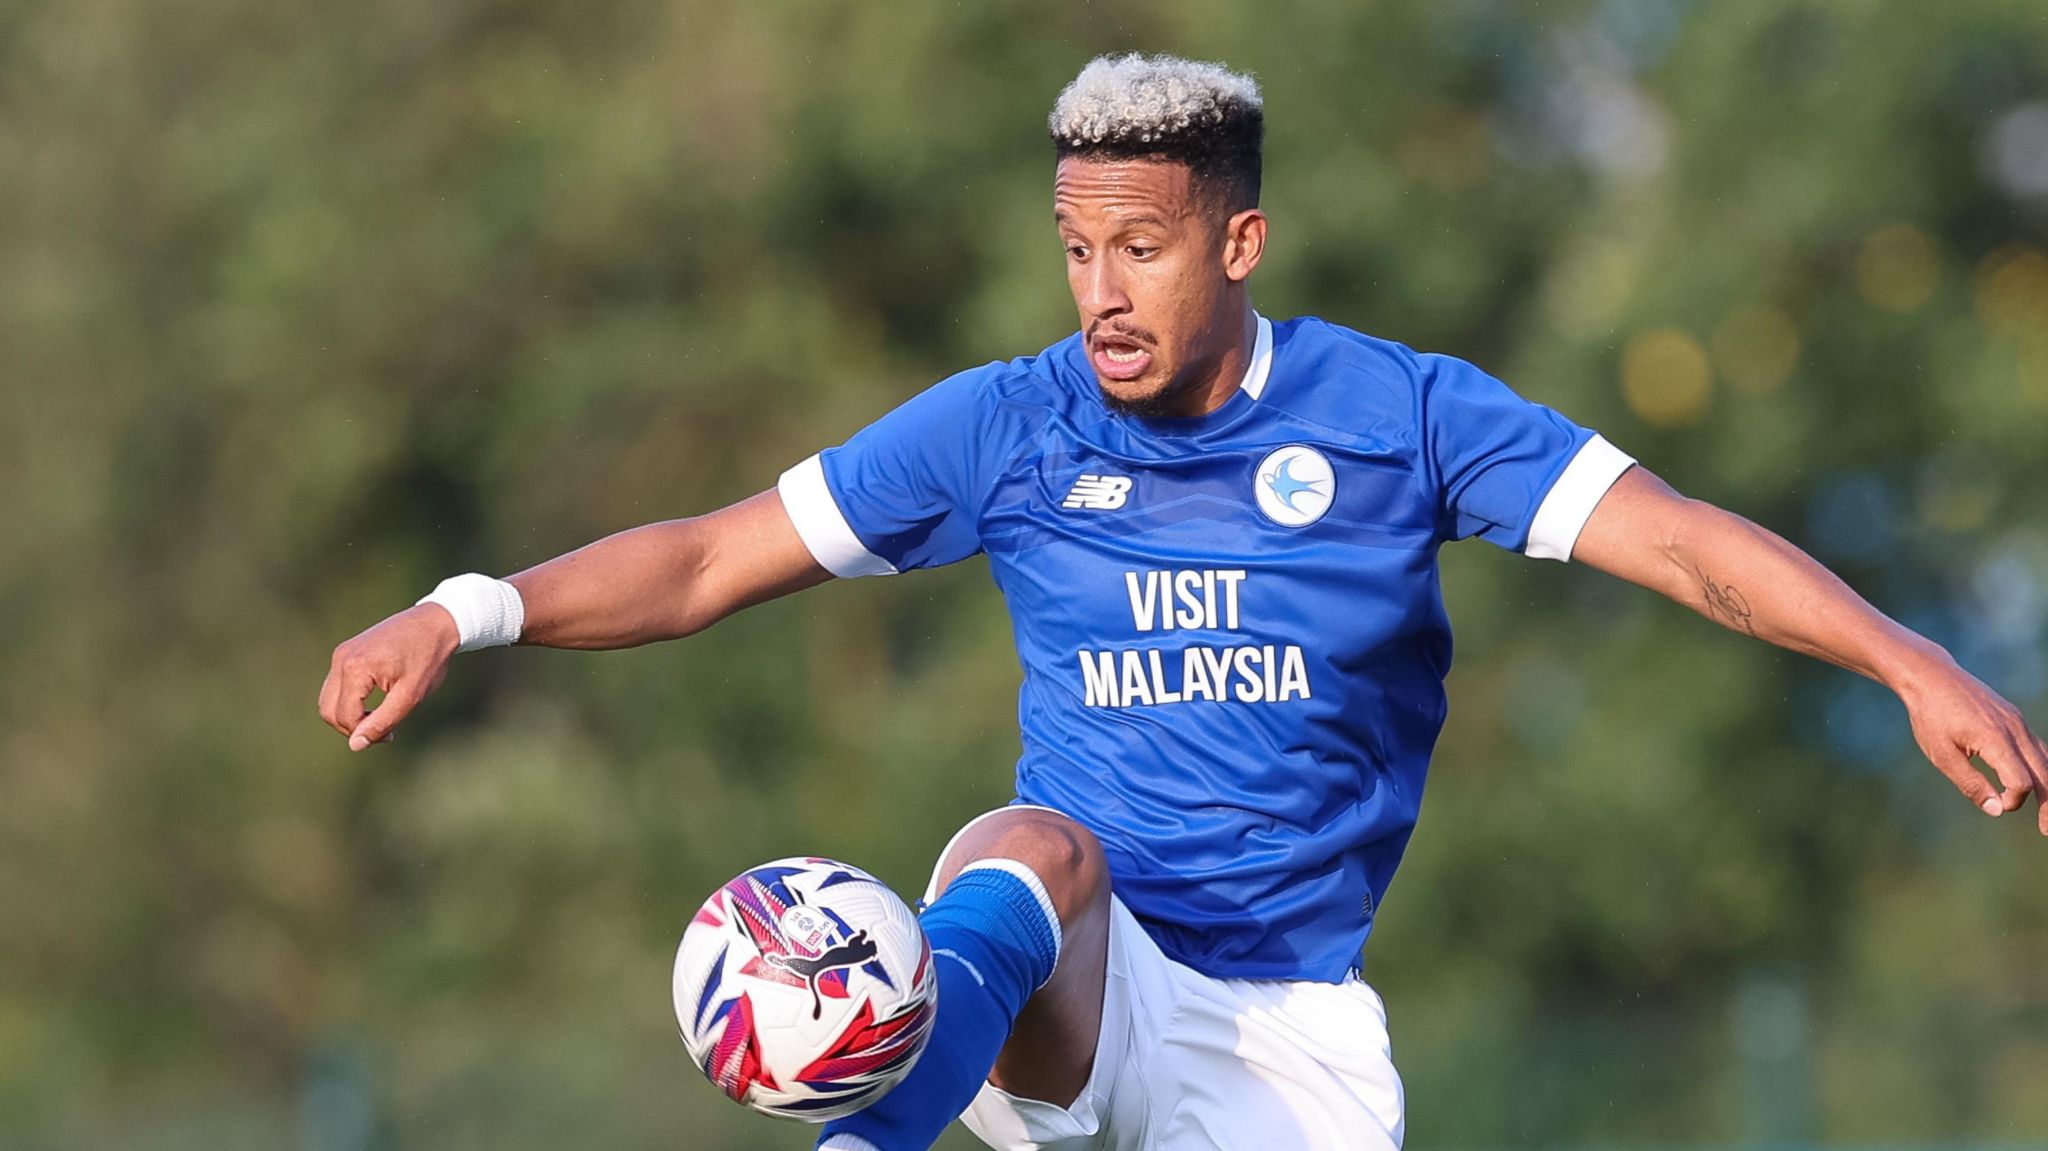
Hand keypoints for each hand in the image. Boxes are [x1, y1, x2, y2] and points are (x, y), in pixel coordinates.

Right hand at [318, 604, 460, 750]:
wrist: (435, 622)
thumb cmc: (428, 658)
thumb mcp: (410, 696)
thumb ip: (381, 722)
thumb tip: (355, 745)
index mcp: (355, 669)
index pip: (345, 717)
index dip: (364, 734)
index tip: (391, 735)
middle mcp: (341, 659)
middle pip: (329, 711)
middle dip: (352, 727)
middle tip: (383, 730)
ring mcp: (341, 654)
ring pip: (329, 700)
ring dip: (349, 715)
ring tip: (379, 716)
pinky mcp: (346, 652)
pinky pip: (336, 686)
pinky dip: (350, 700)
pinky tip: (374, 702)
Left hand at [1895, 650, 2047, 833]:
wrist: (1931, 676)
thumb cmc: (1930, 716)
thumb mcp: (1941, 754)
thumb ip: (1970, 783)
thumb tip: (1997, 810)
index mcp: (1996, 739)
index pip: (2021, 781)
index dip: (2013, 800)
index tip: (1996, 805)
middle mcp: (2015, 729)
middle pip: (2045, 773)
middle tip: (2046, 831)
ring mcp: (2018, 722)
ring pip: (2046, 760)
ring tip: (2047, 813)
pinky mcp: (2015, 719)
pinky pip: (2038, 747)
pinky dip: (2042, 768)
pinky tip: (2038, 784)